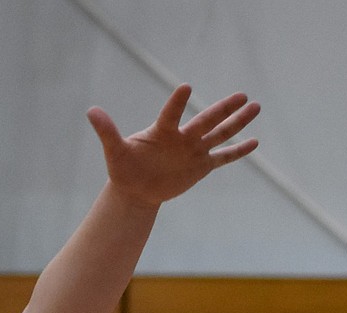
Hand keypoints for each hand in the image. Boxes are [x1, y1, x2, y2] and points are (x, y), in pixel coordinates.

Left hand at [86, 84, 259, 209]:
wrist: (135, 190)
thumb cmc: (124, 169)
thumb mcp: (115, 152)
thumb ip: (107, 132)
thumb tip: (91, 111)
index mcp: (162, 131)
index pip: (171, 114)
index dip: (177, 103)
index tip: (186, 88)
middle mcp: (181, 138)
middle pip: (206, 121)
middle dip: (224, 109)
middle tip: (242, 95)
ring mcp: (193, 151)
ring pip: (219, 134)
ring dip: (237, 122)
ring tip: (255, 106)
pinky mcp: (200, 167)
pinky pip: (222, 158)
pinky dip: (237, 151)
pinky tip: (254, 142)